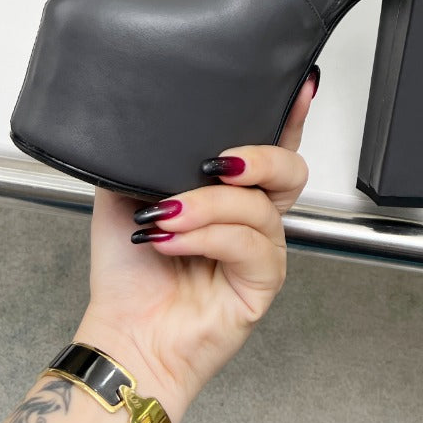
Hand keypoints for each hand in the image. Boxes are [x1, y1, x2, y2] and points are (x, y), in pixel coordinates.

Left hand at [74, 72, 316, 422]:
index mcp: (231, 190)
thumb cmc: (129, 273)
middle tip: (219, 162)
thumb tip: (147, 118)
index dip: (291, 114)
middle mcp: (253, 216)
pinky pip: (248, 246)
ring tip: (166, 213)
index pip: (272, 144)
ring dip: (209, 206)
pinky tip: (174, 240)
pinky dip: (208, 237)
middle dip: (261, 156)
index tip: (300, 87)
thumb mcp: (126, 196)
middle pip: (290, 169)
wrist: (122, 335)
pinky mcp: (261, 282)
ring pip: (260, 207)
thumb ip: (143, 156)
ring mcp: (261, 249)